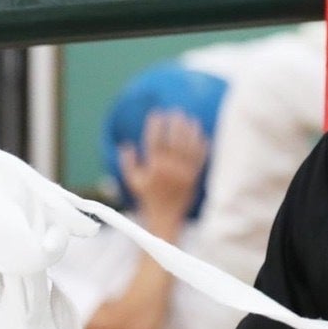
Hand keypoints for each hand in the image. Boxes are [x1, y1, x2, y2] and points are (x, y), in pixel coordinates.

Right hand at [121, 109, 207, 237]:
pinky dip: (202, 146)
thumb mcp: (134, 181)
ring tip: (191, 119)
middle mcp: (170, 169)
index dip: (155, 126)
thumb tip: (125, 144)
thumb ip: (128, 163)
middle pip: (174, 141)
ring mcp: (184, 173)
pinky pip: (200, 159)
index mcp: (154, 168)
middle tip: (176, 111)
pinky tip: (202, 135)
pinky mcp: (194, 178)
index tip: (157, 113)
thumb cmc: (148, 198)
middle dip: (175, 124)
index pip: (154, 142)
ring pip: (189, 148)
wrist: (165, 217)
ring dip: (190, 132)